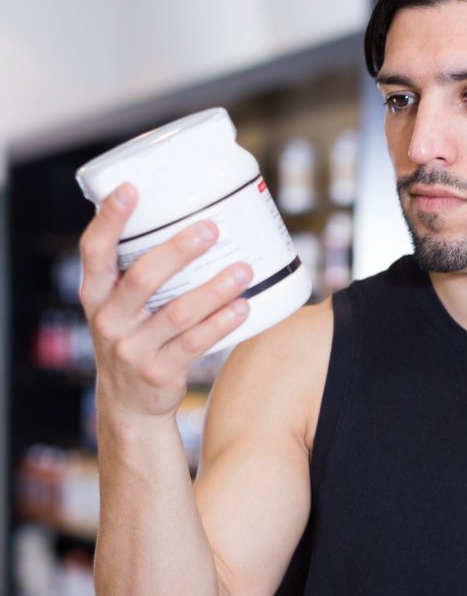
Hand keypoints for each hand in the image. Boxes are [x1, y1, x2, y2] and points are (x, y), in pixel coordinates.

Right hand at [80, 183, 252, 421]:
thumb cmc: (133, 340)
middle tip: (210, 228)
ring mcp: (132, 348)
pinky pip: (195, 343)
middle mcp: (108, 320)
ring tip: (243, 268)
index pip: (94, 252)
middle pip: (142, 278)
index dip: (109, 220)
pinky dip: (221, 323)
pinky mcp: (159, 372)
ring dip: (214, 288)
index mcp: (95, 295)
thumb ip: (135, 273)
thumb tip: (179, 221)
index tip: (130, 190)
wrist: (129, 405)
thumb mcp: (118, 308)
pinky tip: (243, 307)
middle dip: (177, 251)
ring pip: (177, 312)